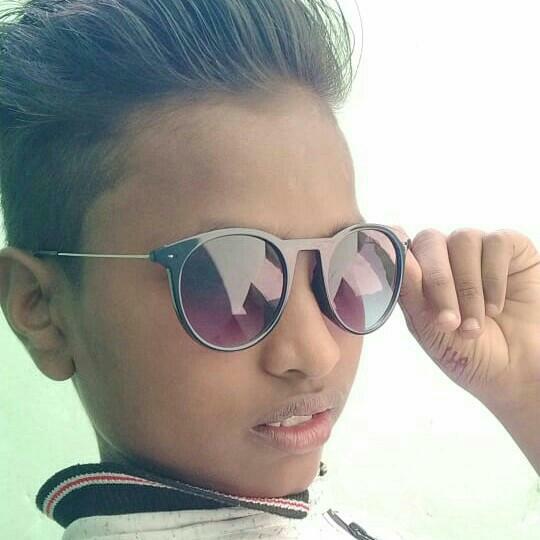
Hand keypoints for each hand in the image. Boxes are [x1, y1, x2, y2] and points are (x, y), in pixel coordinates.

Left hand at [390, 226, 539, 413]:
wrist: (517, 372)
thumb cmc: (469, 354)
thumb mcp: (432, 332)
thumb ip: (412, 295)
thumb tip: (399, 259)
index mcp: (419, 273)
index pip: (402, 250)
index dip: (404, 265)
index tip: (413, 293)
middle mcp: (445, 256)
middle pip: (430, 241)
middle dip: (438, 282)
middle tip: (449, 322)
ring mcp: (477, 249)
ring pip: (463, 240)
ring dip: (469, 288)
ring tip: (476, 325)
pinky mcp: (509, 248)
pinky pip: (497, 242)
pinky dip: (494, 277)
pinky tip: (496, 307)